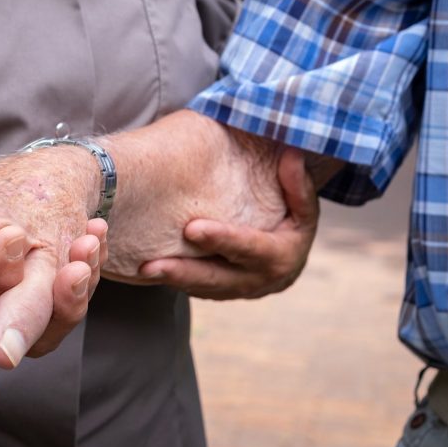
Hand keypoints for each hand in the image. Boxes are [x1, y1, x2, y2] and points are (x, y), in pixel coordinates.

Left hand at [137, 148, 318, 299]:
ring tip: (144, 269)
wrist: (293, 251)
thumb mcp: (303, 201)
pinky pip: (198, 288)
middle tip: (152, 264)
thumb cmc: (294, 216)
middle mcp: (261, 281)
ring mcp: (240, 291)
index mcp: (283, 257)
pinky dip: (176, 280)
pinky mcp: (223, 292)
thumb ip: (298, 182)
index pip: (251, 248)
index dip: (223, 240)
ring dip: (174, 279)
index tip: (192, 229)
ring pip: (204, 288)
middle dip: (186, 271)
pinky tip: (149, 270)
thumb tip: (292, 154)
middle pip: (219, 278)